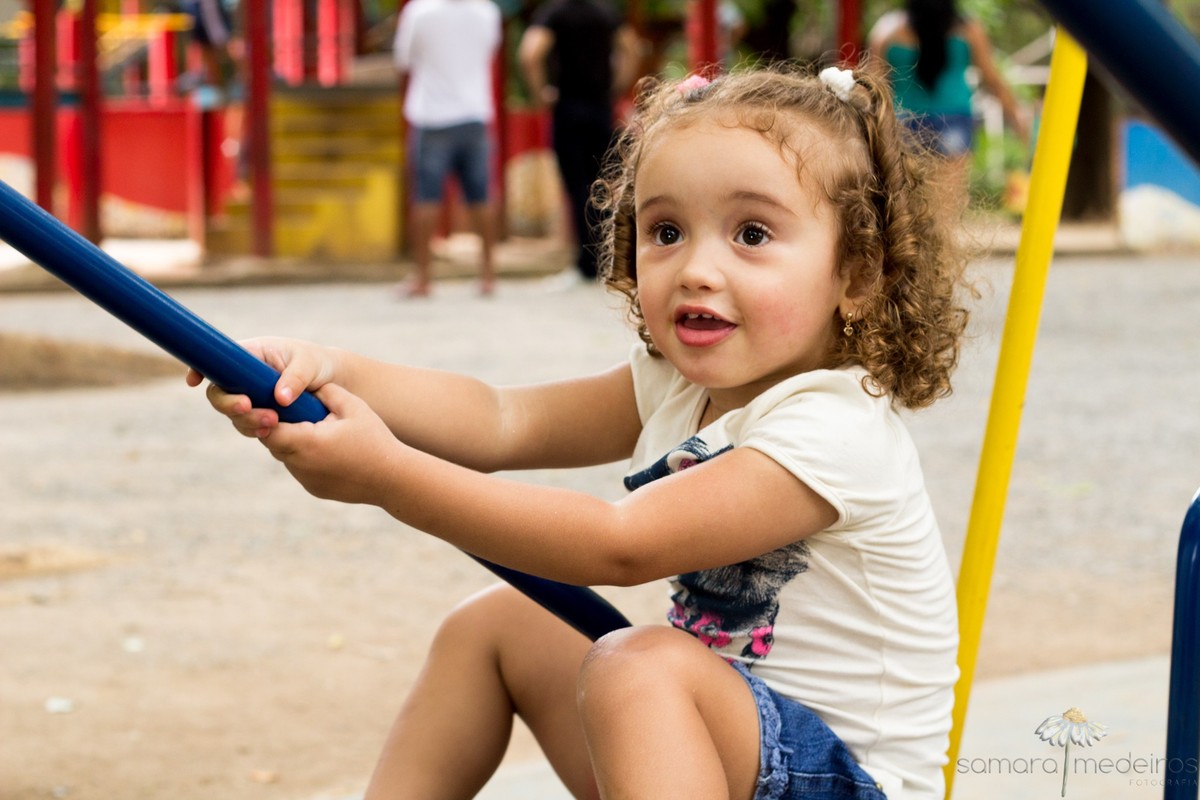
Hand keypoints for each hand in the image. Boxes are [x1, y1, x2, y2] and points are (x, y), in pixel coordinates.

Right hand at [184, 336, 339, 437]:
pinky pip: (250, 426)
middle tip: (248, 407)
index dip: (201, 369)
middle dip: (230, 404)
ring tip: (273, 422)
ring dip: (247, 420)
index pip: (218, 359)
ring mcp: (251, 397)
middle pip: (220, 392)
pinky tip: (271, 432)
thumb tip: (280, 398)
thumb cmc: (318, 364)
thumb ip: (296, 377)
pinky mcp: (261, 414)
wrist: (334, 383)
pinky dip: (257, 430)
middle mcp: (244, 377)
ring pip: (235, 413)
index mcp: (251, 354)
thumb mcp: (310, 364)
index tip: (194, 381)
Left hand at [260, 383, 403, 505]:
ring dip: (294, 443)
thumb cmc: (375, 440)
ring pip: (286, 457)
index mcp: (306, 442)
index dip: (267, 416)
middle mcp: (300, 465)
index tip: (278, 404)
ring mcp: (306, 480)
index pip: (268, 428)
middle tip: (296, 412)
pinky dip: (307, 459)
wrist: (394, 479)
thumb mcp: (354, 406)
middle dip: (281, 427)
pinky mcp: (314, 489)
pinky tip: (328, 451)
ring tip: (317, 431)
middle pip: (273, 442)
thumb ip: (326, 391)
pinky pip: (301, 470)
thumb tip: (306, 386)